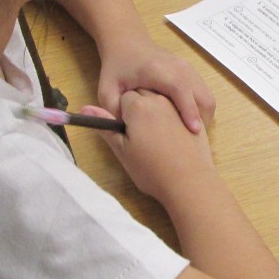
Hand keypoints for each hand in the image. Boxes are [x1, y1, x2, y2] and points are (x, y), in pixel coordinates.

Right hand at [86, 91, 215, 204]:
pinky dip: (174, 122)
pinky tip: (174, 143)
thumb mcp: (122, 150)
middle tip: (141, 137)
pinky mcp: (194, 118)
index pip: (123, 98)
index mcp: (137, 105)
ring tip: (157, 140)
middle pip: (143, 95)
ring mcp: (179, 108)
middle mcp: (159, 99)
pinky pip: (179, 112)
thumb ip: (105, 126)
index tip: (127, 133)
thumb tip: (84, 107)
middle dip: (139, 110)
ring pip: (161, 102)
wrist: (189, 184)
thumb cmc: (151, 170)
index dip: (123, 115)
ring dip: (156, 113)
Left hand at [96, 39, 214, 133]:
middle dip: (200, 120)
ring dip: (202, 118)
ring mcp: (189, 69)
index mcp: (157, 70)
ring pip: (207, 98)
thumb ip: (112, 110)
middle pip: (201, 96)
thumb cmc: (118, 68)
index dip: (188, 109)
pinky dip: (201, 112)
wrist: (129, 44)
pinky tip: (187, 123)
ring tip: (188, 135)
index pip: (179, 88)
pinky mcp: (194, 74)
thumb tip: (124, 133)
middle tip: (188, 141)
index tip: (194, 130)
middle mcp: (179, 67)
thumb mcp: (106, 89)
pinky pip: (205, 96)